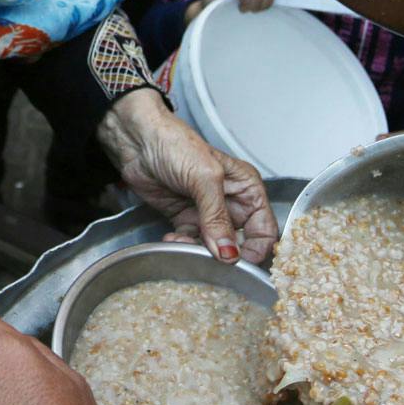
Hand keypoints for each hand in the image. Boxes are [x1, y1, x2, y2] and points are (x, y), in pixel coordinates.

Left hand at [98, 88, 276, 262]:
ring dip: (200, 251)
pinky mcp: (185, 217)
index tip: (241, 263)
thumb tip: (228, 251)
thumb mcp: (205, 178)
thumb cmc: (175, 144)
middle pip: (240, 242)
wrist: (138, 141)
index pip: (265, 229)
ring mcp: (207, 211)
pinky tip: (173, 238)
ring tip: (185, 244)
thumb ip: (217, 216)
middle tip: (211, 258)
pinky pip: (191, 241)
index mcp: (246, 188)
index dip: (257, 250)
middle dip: (225, 254)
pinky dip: (183, 245)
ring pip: (214, 246)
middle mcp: (231, 202)